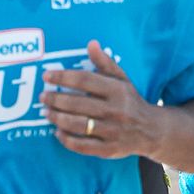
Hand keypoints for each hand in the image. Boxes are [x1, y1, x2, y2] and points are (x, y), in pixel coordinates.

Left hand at [40, 42, 159, 159]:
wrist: (151, 130)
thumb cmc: (131, 101)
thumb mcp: (122, 80)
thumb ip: (105, 63)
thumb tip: (91, 43)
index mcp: (118, 90)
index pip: (85, 80)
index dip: (63, 77)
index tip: (47, 76)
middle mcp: (116, 110)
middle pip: (78, 103)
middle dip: (56, 99)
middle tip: (42, 96)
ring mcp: (112, 131)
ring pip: (78, 125)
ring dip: (58, 118)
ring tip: (46, 112)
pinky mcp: (109, 149)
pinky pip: (82, 146)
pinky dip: (67, 139)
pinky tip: (57, 132)